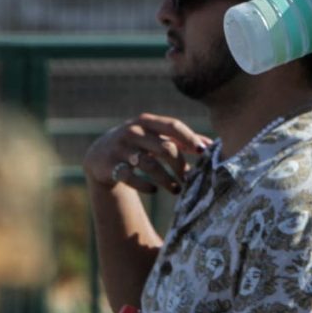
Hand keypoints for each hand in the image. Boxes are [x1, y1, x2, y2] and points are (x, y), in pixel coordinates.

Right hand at [84, 113, 210, 193]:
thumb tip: (211, 145)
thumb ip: (181, 139)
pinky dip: (145, 185)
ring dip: (166, 180)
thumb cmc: (139, 143)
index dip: (189, 138)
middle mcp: (133, 132)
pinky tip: (155, 190)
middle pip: (165, 148)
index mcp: (148, 121)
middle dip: (180, 166)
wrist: (100, 153)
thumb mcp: (156, 136)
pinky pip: (131, 177)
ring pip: (150, 165)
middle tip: (189, 179)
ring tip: (177, 190)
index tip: (203, 152)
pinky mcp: (110, 165)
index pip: (173, 126)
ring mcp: (120, 148)